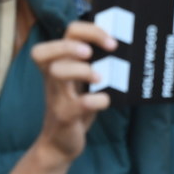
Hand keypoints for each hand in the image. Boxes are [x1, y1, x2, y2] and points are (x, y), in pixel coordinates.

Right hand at [29, 21, 114, 165]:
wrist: (60, 143)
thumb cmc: (77, 104)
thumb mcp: (83, 80)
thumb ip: (95, 62)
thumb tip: (128, 45)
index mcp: (60, 63)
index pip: (66, 33)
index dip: (88, 30)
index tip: (111, 41)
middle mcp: (53, 77)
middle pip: (45, 49)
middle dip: (70, 46)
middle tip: (92, 53)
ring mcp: (57, 97)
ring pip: (57, 72)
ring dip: (81, 70)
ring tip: (100, 78)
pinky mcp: (65, 117)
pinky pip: (78, 104)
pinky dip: (96, 100)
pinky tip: (104, 101)